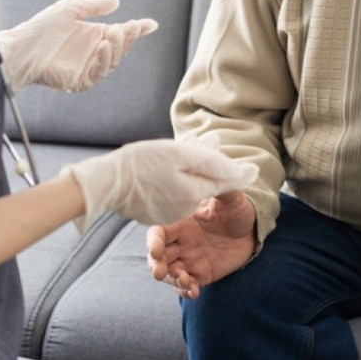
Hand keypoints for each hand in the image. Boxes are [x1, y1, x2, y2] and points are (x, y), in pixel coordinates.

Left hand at [0, 0, 157, 91]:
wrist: (22, 48)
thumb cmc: (41, 28)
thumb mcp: (69, 8)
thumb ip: (93, 5)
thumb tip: (117, 3)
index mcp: (94, 35)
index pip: (121, 34)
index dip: (137, 30)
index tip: (151, 24)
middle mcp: (93, 52)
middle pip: (120, 48)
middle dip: (128, 37)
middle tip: (128, 26)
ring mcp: (87, 68)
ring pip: (112, 61)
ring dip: (117, 47)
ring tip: (113, 32)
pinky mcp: (80, 81)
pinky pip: (98, 74)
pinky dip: (103, 60)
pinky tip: (102, 46)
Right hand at [61, 138, 257, 232]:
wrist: (104, 182)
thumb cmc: (143, 162)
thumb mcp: (180, 154)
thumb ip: (212, 159)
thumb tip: (240, 164)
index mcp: (195, 194)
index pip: (226, 182)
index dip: (241, 172)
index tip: (256, 167)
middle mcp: (186, 210)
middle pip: (207, 185)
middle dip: (211, 168)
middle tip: (211, 145)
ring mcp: (169, 215)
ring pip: (190, 191)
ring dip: (191, 174)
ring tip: (183, 153)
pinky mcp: (154, 214)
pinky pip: (173, 197)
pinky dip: (175, 182)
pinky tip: (165, 169)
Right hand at [147, 190, 257, 298]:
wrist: (253, 229)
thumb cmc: (238, 210)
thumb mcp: (231, 198)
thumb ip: (221, 188)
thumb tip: (216, 174)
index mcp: (181, 223)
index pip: (158, 233)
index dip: (153, 242)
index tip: (156, 250)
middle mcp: (180, 242)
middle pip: (157, 257)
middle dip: (155, 265)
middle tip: (160, 273)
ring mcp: (189, 259)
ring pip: (169, 273)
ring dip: (172, 279)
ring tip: (186, 281)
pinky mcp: (201, 274)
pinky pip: (186, 285)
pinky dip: (185, 290)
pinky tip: (193, 292)